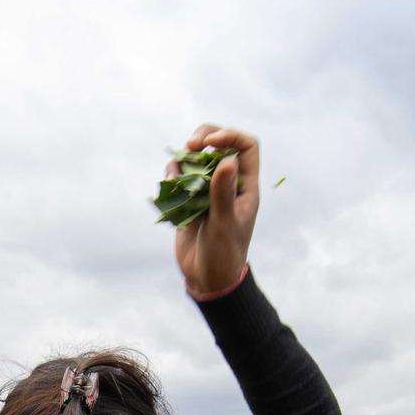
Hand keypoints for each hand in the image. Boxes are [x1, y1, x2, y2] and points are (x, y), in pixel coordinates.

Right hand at [169, 124, 259, 299]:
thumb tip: (227, 160)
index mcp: (246, 186)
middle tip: (189, 145)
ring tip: (174, 176)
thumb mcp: (224, 224)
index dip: (230, 136)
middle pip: (220, 143)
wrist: (207, 278)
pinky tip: (168, 186)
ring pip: (196, 159)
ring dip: (183, 159)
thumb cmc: (224, 254)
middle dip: (203, 137)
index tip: (210, 142)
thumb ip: (223, 193)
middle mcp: (228, 183)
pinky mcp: (189, 200)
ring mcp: (208, 190)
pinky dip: (172, 176)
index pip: (246, 146)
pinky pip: (180, 177)